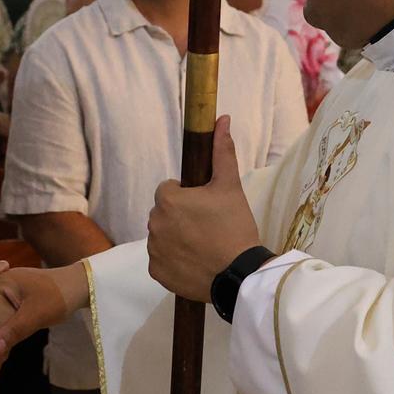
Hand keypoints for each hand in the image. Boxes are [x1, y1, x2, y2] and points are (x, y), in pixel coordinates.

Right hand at [0, 264, 89, 354]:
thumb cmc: (59, 297)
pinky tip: (0, 336)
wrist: (82, 286)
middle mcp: (2, 281)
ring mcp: (11, 288)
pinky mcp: (20, 295)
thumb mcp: (35, 316)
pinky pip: (4, 310)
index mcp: (1, 281)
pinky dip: (3, 322)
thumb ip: (14, 331)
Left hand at [147, 117, 260, 301]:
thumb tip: (222, 119)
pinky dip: (173, 260)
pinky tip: (194, 261)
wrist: (239, 274)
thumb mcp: (230, 187)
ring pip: (162, 235)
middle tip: (207, 227)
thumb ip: (222, 152)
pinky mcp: (156, 272)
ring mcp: (153, 250)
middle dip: (180, 216)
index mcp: (168, 199)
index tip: (205, 207)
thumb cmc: (235, 227)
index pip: (168, 190)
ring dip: (176, 237)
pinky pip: (161, 259)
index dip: (187, 195)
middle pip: (164, 212)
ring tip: (203, 245)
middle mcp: (154, 223)